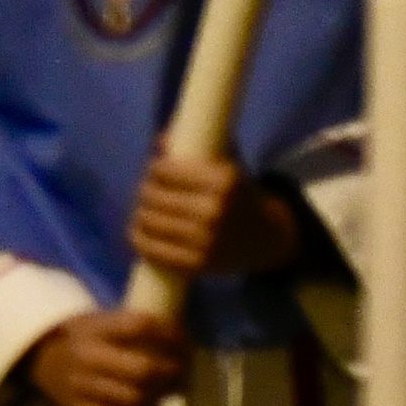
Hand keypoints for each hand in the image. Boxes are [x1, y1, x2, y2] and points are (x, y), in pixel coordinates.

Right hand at [24, 305, 189, 405]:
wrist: (38, 357)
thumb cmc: (82, 337)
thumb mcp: (102, 320)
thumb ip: (136, 328)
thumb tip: (185, 345)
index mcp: (94, 327)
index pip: (141, 326)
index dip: (171, 335)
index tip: (186, 343)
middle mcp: (86, 356)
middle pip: (142, 369)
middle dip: (171, 373)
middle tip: (180, 374)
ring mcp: (80, 386)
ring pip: (134, 399)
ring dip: (159, 399)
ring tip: (167, 394)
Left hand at [128, 152, 299, 281]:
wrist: (266, 237)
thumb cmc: (239, 194)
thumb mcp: (226, 164)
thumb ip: (196, 147)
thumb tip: (160, 140)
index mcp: (223, 181)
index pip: (165, 171)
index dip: (155, 169)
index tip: (156, 170)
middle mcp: (214, 210)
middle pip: (153, 195)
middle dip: (146, 190)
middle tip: (149, 191)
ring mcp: (205, 240)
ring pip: (148, 221)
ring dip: (140, 213)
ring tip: (144, 210)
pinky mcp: (196, 265)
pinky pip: (153, 250)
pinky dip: (140, 240)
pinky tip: (140, 232)